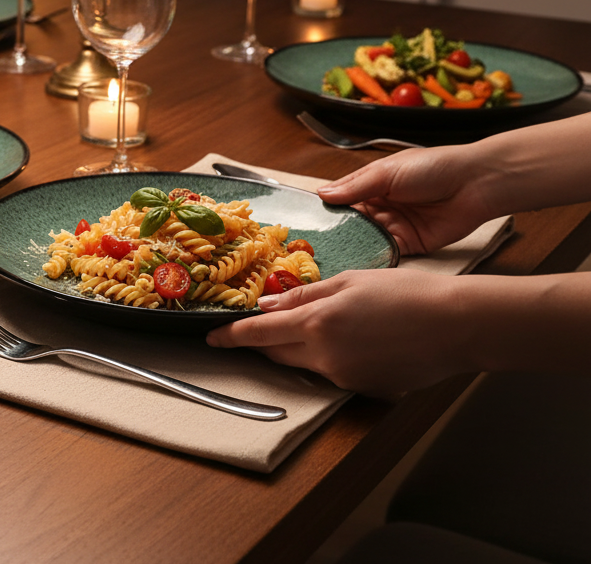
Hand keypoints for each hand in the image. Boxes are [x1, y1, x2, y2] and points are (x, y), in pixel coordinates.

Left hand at [205, 269, 469, 394]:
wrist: (458, 325)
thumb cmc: (408, 294)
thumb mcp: (350, 282)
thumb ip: (304, 295)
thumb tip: (268, 304)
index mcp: (316, 325)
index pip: (258, 334)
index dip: (231, 336)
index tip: (212, 337)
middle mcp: (324, 357)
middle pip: (277, 353)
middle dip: (263, 342)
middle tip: (256, 327)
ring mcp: (345, 378)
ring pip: (305, 364)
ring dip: (298, 348)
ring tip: (320, 325)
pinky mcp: (365, 389)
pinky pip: (334, 373)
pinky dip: (330, 358)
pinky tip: (355, 339)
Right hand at [317, 146, 497, 255]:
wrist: (475, 184)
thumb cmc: (432, 167)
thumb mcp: (386, 172)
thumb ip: (355, 187)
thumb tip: (321, 194)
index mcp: (371, 184)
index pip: (339, 199)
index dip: (322, 210)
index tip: (302, 223)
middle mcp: (379, 206)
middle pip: (348, 223)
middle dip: (332, 234)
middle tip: (309, 248)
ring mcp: (393, 226)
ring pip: (363, 240)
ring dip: (349, 247)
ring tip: (326, 259)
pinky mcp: (408, 244)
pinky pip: (384, 253)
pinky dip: (371, 258)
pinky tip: (354, 264)